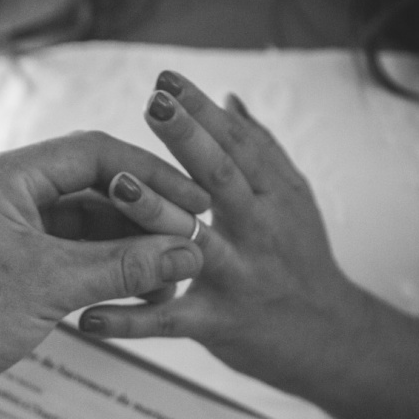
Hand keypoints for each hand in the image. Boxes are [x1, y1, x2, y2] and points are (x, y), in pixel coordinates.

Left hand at [0, 131, 210, 388]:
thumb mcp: (49, 287)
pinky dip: (106, 265)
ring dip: (129, 244)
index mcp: (4, 176)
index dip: (152, 176)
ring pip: (86, 220)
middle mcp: (6, 189)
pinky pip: (71, 249)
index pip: (95, 153)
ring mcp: (9, 223)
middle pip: (94, 184)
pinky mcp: (13, 257)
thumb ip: (123, 265)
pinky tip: (142, 287)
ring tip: (173, 273)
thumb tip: (190, 252)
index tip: (195, 202)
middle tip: (191, 240)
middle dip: (145, 214)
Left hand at [80, 72, 378, 394]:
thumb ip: (260, 151)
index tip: (166, 79)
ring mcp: (240, 276)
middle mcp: (260, 230)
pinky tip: (87, 314)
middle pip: (222, 178)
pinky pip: (168, 320)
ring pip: (195, 242)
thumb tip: (230, 98)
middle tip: (153, 104)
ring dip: (156, 213)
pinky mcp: (220, 322)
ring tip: (117, 186)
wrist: (331, 339)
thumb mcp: (291, 201)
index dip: (203, 110)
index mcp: (274, 194)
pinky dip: (127, 319)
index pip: (237, 143)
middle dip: (188, 138)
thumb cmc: (300, 259)